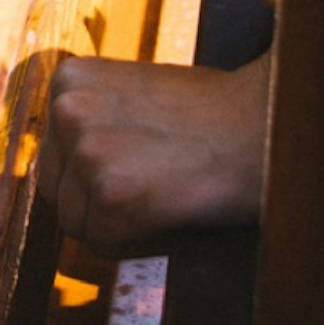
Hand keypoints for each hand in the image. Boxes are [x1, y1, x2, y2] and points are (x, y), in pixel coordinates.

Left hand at [40, 54, 268, 254]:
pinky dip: (137, 243)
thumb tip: (61, 166)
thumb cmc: (213, 115)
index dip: (95, 174)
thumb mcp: (132, 94)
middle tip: (154, 188)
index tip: (139, 166)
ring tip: (167, 196)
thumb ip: (93, 119)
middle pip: (57, 191)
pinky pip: (104, 244)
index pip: (54, 154)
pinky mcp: (114, 194)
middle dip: (98, 203)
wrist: (270, 126)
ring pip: (78, 223)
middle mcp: (68, 109)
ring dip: (118, 224)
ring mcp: (89, 152)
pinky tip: (173, 214)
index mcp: (69, 80)